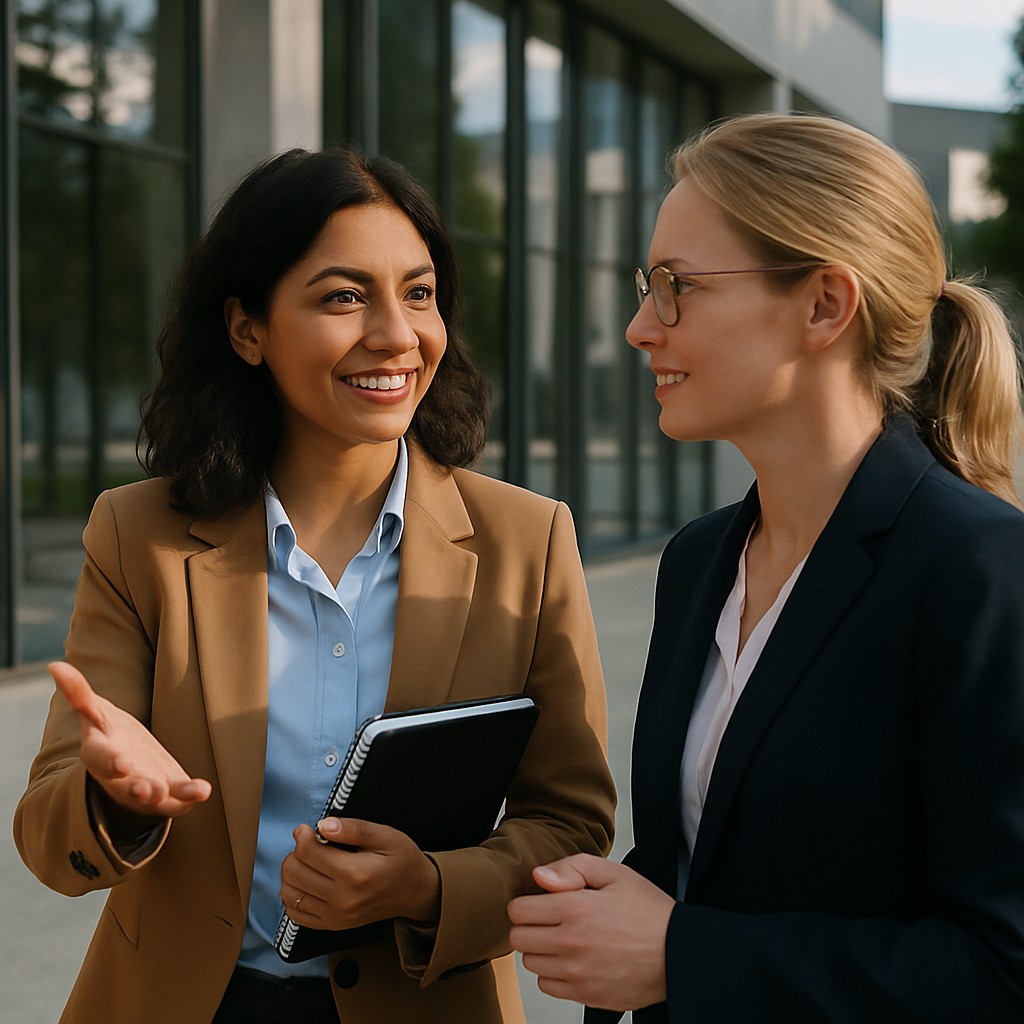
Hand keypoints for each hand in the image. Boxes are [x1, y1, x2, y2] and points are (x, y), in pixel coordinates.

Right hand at [50, 660, 211, 824]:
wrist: (126, 758)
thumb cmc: (108, 732)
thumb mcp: (95, 711)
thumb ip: (78, 692)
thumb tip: (54, 665)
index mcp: (99, 755)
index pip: (100, 760)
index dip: (110, 762)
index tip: (122, 763)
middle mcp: (119, 779)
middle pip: (126, 787)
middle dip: (137, 790)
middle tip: (149, 790)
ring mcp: (143, 789)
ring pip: (153, 799)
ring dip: (167, 796)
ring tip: (191, 791)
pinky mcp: (167, 792)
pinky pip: (178, 798)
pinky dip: (191, 794)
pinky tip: (204, 789)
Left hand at [281, 818, 440, 930]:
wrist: (414, 892)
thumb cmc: (401, 860)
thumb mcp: (385, 835)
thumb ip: (353, 828)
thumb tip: (324, 826)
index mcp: (356, 873)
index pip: (307, 852)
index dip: (302, 835)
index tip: (308, 829)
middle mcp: (342, 899)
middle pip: (293, 872)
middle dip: (296, 852)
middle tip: (311, 844)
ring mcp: (336, 916)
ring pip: (289, 893)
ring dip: (292, 873)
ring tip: (309, 862)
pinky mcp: (332, 925)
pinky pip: (295, 914)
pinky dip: (293, 896)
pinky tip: (307, 882)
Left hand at [508, 854, 674, 1010]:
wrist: (678, 953)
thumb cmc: (649, 912)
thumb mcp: (615, 874)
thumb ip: (572, 868)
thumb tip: (539, 877)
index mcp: (575, 908)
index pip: (518, 910)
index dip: (528, 902)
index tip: (542, 901)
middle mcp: (570, 943)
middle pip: (519, 938)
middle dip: (531, 925)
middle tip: (552, 920)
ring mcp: (576, 973)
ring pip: (531, 963)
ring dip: (542, 950)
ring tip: (567, 939)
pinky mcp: (585, 995)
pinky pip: (547, 987)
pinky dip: (554, 974)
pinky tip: (574, 960)